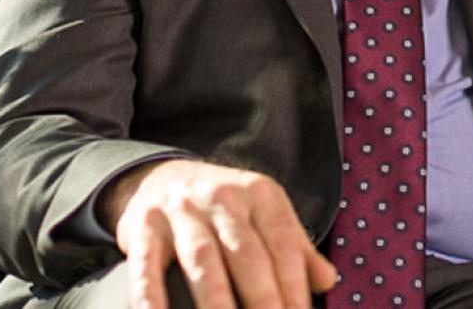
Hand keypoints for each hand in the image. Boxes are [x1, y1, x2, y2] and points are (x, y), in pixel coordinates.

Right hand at [102, 159, 336, 308]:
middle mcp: (224, 198)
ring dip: (218, 303)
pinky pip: (147, 267)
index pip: (284, 244)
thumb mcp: (265, 213)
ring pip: (204, 260)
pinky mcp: (144, 227)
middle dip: (264, 299)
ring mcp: (182, 211)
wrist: (162, 177)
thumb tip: (327, 280)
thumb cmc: (225, 207)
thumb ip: (296, 248)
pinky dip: (152, 297)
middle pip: (248, 254)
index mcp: (261, 194)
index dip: (295, 286)